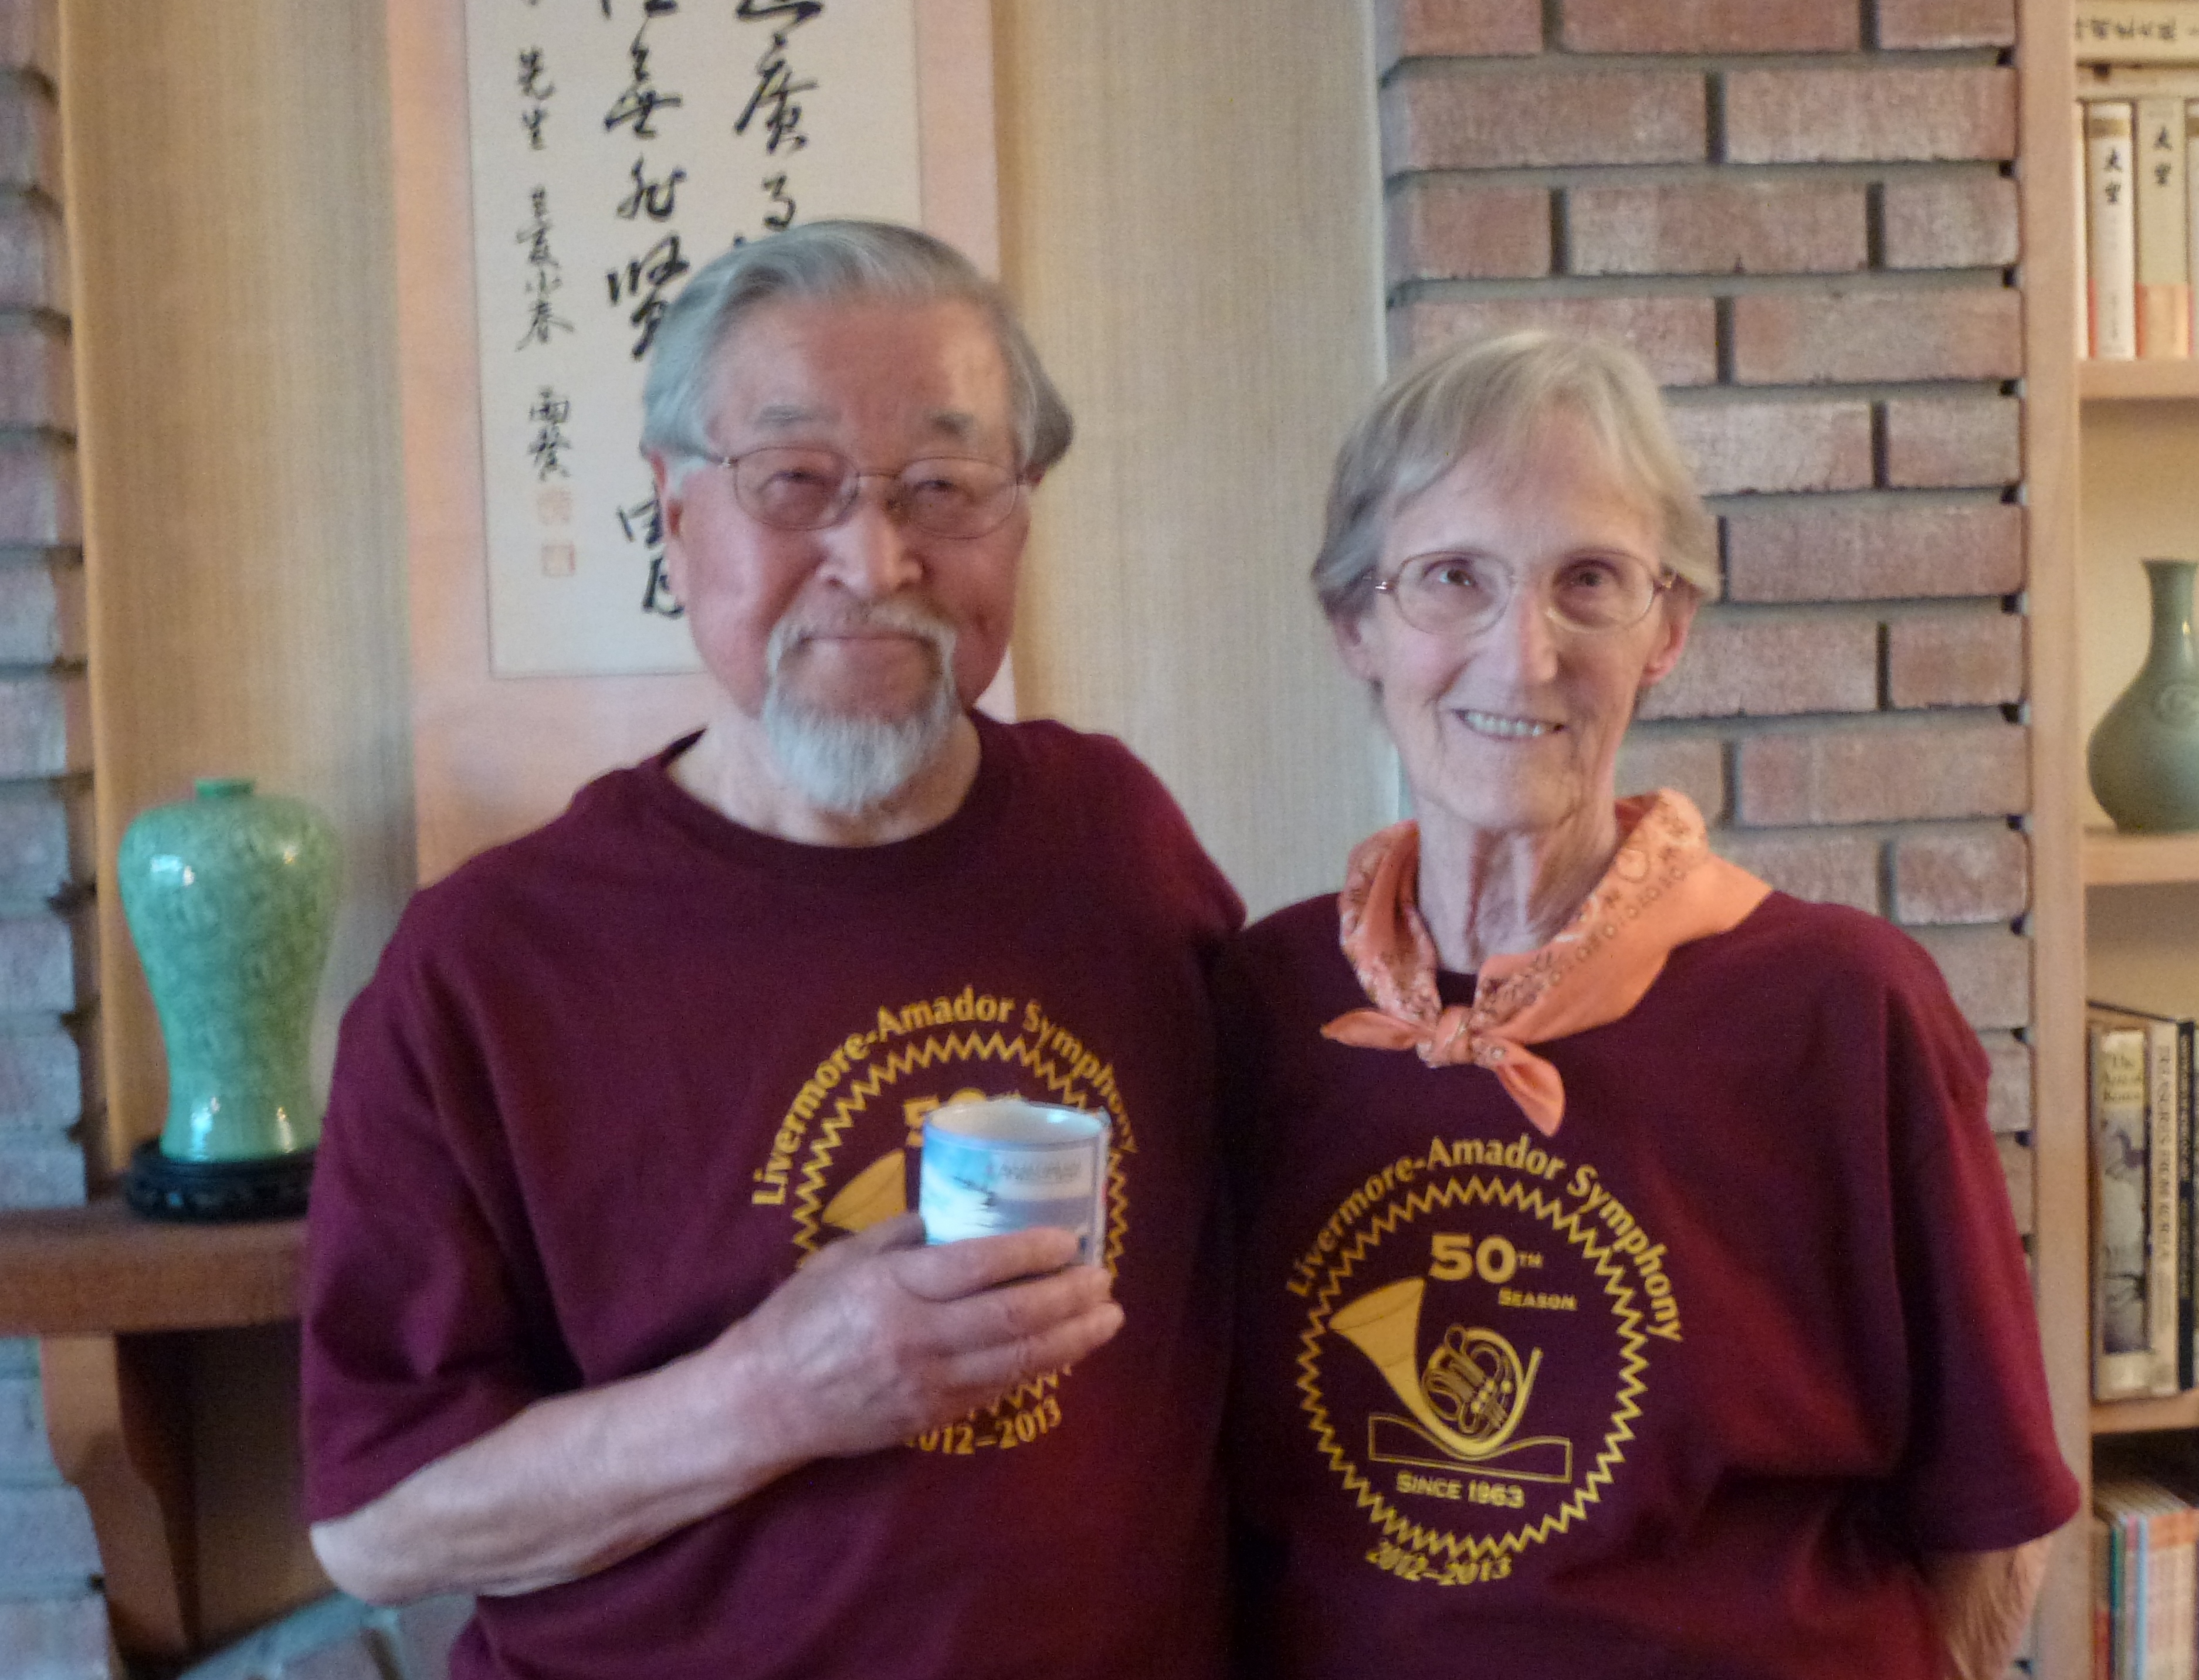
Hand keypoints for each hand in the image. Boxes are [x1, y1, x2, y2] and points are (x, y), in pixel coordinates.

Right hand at [717, 1213, 1122, 1464]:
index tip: (1067, 1238)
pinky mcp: (934, 1417)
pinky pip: (999, 1390)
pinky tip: (1066, 1350)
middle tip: (1104, 1277)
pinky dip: (1039, 1369)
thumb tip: (960, 1213)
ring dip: (1072, 1338)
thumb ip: (903, 1234)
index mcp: (892, 1288)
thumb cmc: (800, 1317)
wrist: (767, 1402)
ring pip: (1018, 1361)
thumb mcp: (843, 1257)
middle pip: (1012, 1316)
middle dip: (1068, 1296)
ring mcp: (929, 1383)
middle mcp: (917, 1337)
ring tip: (1107, 1317)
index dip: (1032, 1251)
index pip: (978, 1265)